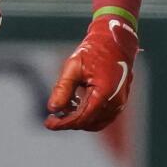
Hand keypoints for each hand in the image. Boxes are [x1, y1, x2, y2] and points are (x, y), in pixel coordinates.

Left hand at [45, 15, 139, 130]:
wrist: (114, 43)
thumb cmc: (93, 52)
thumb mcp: (73, 67)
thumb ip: (63, 89)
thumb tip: (52, 108)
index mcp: (104, 94)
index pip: (81, 118)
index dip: (63, 123)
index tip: (48, 123)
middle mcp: (115, 103)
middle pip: (88, 123)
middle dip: (69, 122)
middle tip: (52, 118)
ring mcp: (119, 104)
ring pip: (96, 123)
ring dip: (79, 120)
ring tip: (63, 110)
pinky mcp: (119, 102)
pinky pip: (102, 117)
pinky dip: (88, 115)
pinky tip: (75, 104)